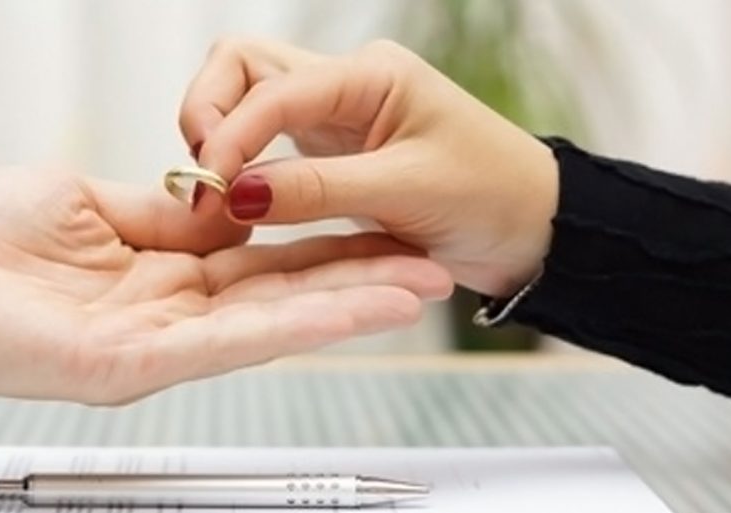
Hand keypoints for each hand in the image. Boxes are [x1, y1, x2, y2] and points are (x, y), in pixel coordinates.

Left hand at [0, 167, 451, 403]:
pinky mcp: (129, 364)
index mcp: (154, 271)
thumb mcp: (85, 201)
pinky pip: (227, 340)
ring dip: (348, 305)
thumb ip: (161, 212)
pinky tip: (354, 306)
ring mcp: (151, 345)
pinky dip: (297, 321)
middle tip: (431, 266)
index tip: (379, 226)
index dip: (321, 245)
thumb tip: (223, 202)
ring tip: (420, 286)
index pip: (257, 259)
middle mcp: (162, 315)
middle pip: (278, 295)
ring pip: (269, 323)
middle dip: (356, 279)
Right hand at [180, 38, 558, 296]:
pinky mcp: (326, 150)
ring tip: (214, 192)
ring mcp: (331, 115)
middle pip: (241, 66)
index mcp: (369, 76)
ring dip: (218, 136)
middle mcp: (343, 84)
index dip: (230, 135)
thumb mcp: (406, 192)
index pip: (270, 87)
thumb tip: (235, 192)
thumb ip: (317, 188)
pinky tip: (236, 198)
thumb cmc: (491, 198)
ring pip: (245, 98)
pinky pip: (263, 141)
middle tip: (199, 178)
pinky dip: (239, 163)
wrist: (531, 228)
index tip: (210, 189)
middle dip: (208, 112)